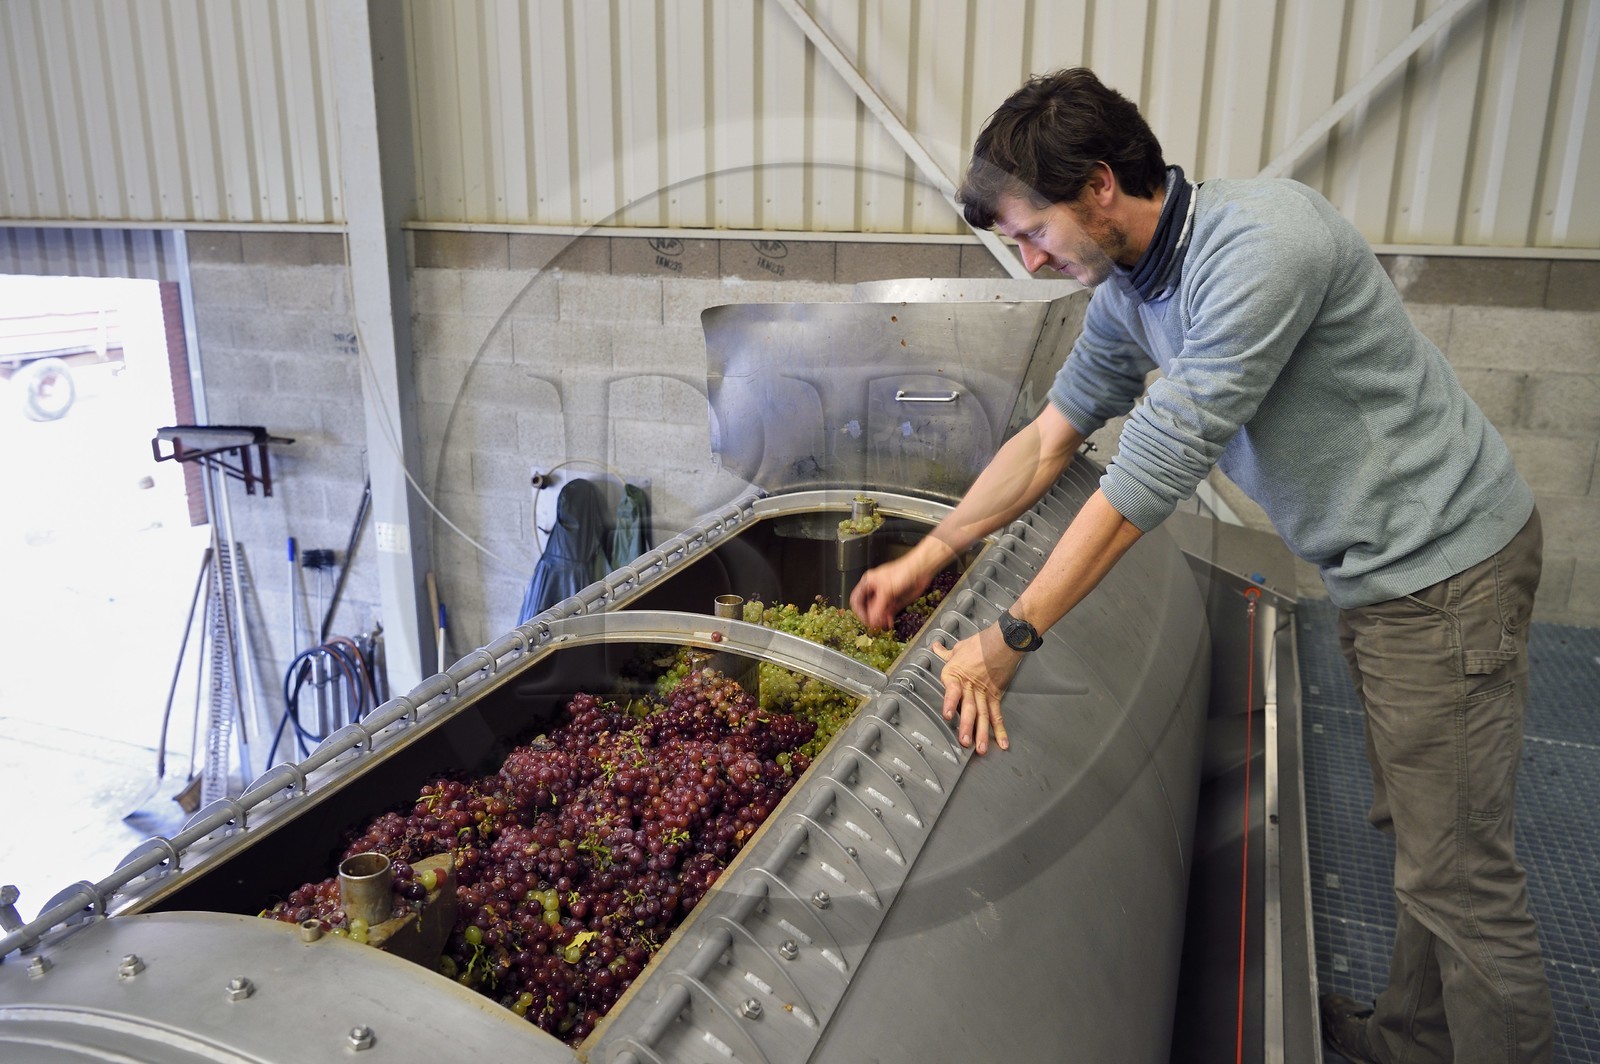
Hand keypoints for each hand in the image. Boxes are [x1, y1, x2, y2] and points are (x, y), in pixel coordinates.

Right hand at [850, 555, 930, 630]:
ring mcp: (884, 597)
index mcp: (868, 583)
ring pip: (876, 612)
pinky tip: (889, 623)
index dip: (859, 611)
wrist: (921, 570)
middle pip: (866, 608)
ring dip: (878, 620)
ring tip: (882, 625)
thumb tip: (872, 620)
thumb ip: (878, 606)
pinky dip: (887, 619)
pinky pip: (887, 613)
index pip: (856, 600)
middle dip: (869, 617)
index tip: (865, 620)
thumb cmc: (902, 572)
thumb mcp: (887, 590)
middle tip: (874, 625)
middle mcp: (875, 590)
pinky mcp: (894, 602)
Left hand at [932, 623, 1020, 754]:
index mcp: (956, 676)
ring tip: (981, 749)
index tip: (947, 714)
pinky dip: (1000, 729)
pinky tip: (1002, 742)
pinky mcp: (996, 696)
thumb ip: (945, 653)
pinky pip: (997, 714)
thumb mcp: (959, 648)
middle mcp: (970, 687)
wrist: (1003, 641)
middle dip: (967, 726)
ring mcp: (984, 693)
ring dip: (982, 733)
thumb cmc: (980, 644)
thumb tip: (936, 647)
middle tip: (964, 741)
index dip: (949, 703)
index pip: (952, 691)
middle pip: (969, 708)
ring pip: (983, 716)